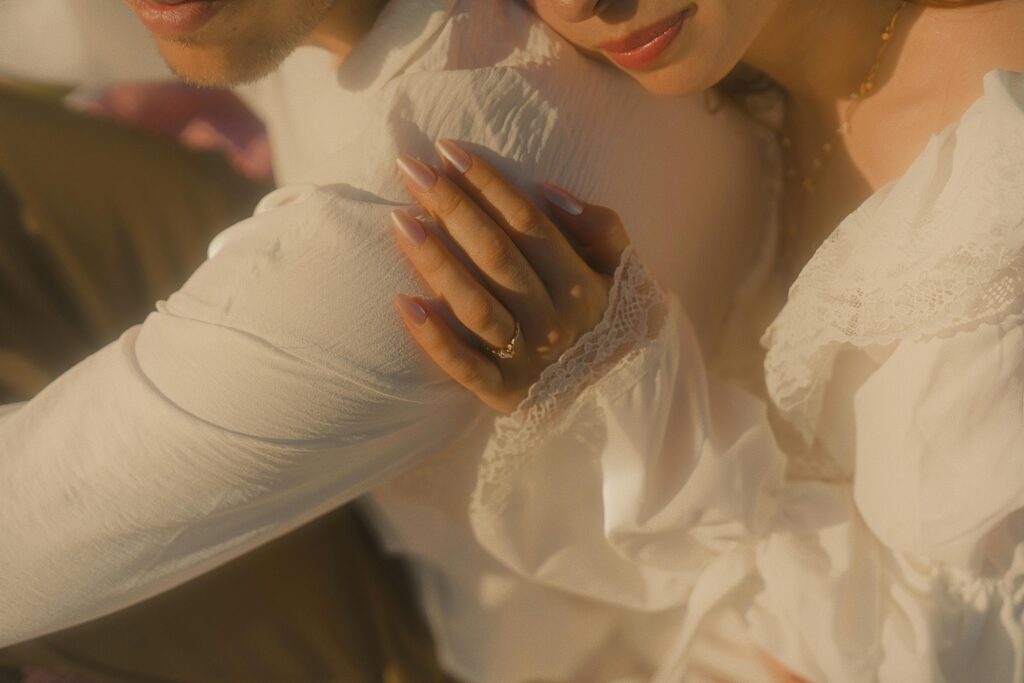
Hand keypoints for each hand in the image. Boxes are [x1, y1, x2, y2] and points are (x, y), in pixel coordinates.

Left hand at [392, 139, 628, 413]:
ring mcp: (527, 359)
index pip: (527, 222)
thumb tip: (551, 192)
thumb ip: (602, 228)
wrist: (612, 391)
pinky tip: (403, 303)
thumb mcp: (621, 269)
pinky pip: (463, 367)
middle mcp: (554, 320)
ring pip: (475, 305)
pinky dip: (434, 338)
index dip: (488, 183)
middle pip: (495, 255)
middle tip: (411, 169)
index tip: (448, 150)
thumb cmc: (600, 313)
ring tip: (399, 221)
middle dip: (451, 207)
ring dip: (435, 262)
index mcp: (581, 284)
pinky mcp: (502, 392)